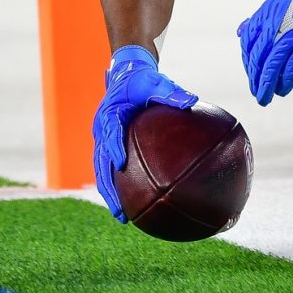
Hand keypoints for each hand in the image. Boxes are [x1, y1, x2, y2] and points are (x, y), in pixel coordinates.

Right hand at [92, 45, 197, 220]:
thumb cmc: (142, 80)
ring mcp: (103, 139)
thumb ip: (170, 92)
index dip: (113, 146)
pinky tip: (131, 205)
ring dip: (109, 193)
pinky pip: (109, 169)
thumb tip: (191, 102)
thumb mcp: (155, 82)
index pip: (110, 130)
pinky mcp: (108, 145)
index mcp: (111, 112)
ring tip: (122, 217)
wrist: (126, 76)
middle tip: (119, 208)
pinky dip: (116, 186)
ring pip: (101, 170)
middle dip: (108, 186)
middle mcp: (102, 128)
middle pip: (100, 161)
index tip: (120, 164)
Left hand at [237, 0, 292, 105]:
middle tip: (256, 91)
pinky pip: (291, 70)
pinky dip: (286, 82)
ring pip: (271, 68)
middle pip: (257, 58)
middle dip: (255, 78)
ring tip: (264, 98)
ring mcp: (289, 38)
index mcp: (266, 14)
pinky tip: (283, 90)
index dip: (248, 60)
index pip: (248, 42)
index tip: (251, 71)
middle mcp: (274, 27)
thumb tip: (240, 32)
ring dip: (266, 86)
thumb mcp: (279, 0)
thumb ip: (261, 18)